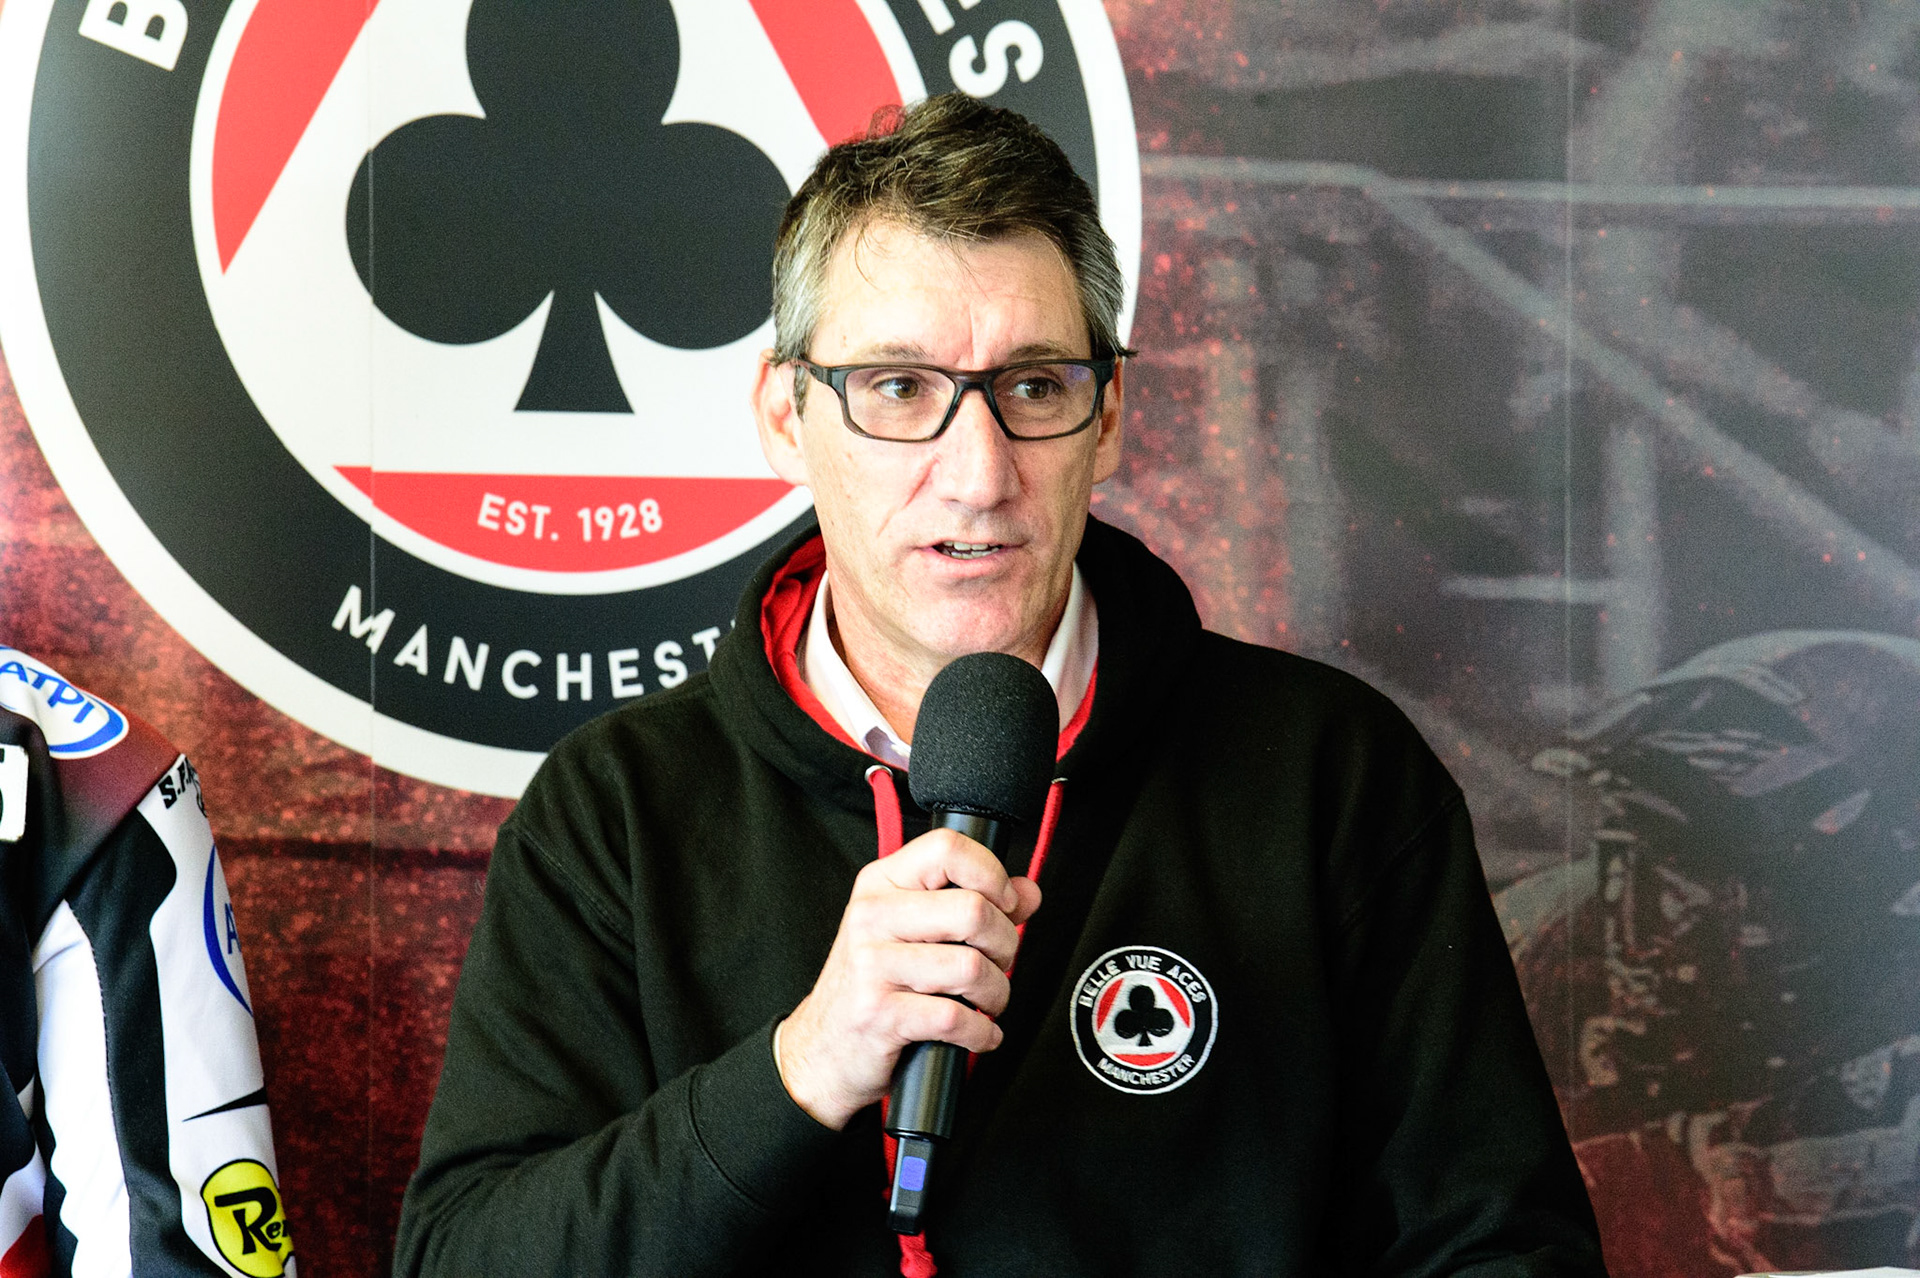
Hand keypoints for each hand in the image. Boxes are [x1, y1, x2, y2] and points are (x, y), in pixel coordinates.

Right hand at [774, 827, 1041, 1129]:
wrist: (821, 1048)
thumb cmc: (873, 984)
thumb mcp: (913, 931)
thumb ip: (973, 902)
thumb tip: (1027, 891)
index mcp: (881, 883)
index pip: (947, 848)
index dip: (991, 873)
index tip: (1003, 903)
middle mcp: (872, 916)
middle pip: (973, 911)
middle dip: (1005, 945)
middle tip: (997, 963)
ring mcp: (872, 965)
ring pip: (972, 967)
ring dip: (997, 993)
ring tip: (987, 1001)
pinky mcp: (880, 1014)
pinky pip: (958, 1019)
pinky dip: (982, 1033)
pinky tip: (978, 1033)